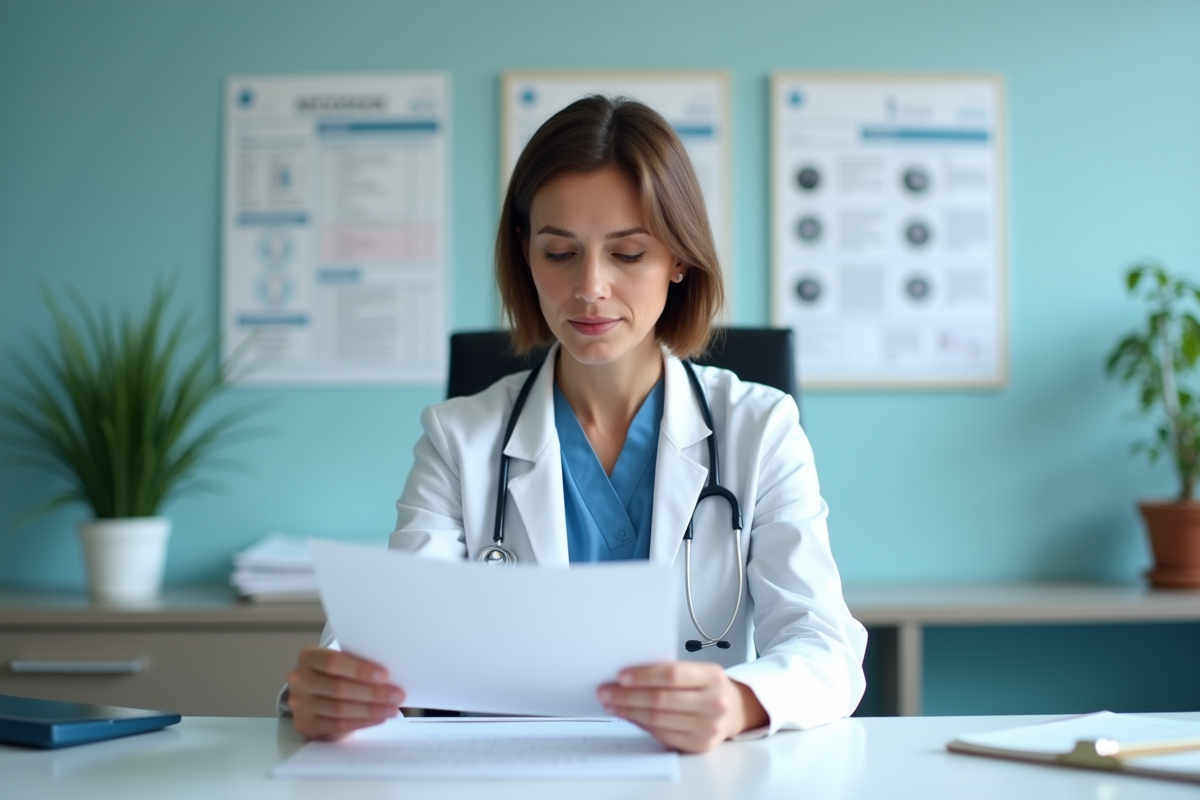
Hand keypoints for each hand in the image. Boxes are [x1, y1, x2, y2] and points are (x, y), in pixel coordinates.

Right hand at [286, 647, 403, 739]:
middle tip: (397, 696)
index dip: (360, 670)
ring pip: (340, 709)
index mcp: (308, 657)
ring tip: (392, 709)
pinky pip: (338, 725)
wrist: (313, 693)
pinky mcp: (306, 724)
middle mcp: (300, 680)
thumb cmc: (335, 673)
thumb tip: (390, 675)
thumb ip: (357, 664)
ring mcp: (300, 704)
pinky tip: (378, 718)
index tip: (385, 676)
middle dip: (372, 693)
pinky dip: (362, 722)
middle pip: (339, 688)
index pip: (333, 662)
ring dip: (371, 710)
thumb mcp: (341, 662)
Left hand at [597, 662, 767, 752]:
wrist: (734, 710)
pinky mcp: (699, 745)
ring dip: (629, 712)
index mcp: (713, 676)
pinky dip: (641, 725)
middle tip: (606, 692)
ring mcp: (708, 727)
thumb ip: (670, 671)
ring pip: (658, 719)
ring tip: (612, 704)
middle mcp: (714, 703)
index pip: (673, 675)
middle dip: (628, 696)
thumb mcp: (698, 670)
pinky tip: (629, 716)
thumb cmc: (710, 686)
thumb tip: (629, 676)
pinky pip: (662, 734)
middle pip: (661, 700)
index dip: (644, 676)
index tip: (621, 676)